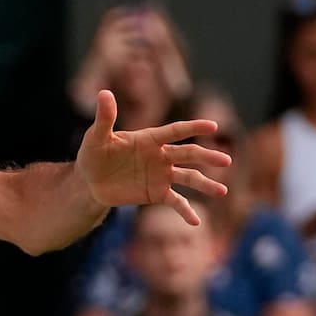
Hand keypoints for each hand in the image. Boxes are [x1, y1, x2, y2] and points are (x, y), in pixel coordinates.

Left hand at [76, 90, 230, 224]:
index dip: (193, 127)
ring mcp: (161, 175)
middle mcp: (160, 155)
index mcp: (150, 138)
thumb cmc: (93, 154)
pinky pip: (175, 202)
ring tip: (222, 191)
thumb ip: (104, 118)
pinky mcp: (157, 193)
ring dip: (205, 184)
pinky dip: (186, 211)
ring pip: (188, 178)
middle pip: (188, 154)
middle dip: (207, 157)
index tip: (212, 126)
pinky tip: (196, 222)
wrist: (90, 182)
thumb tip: (103, 93)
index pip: (175, 131)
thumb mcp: (96, 137)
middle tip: (226, 160)